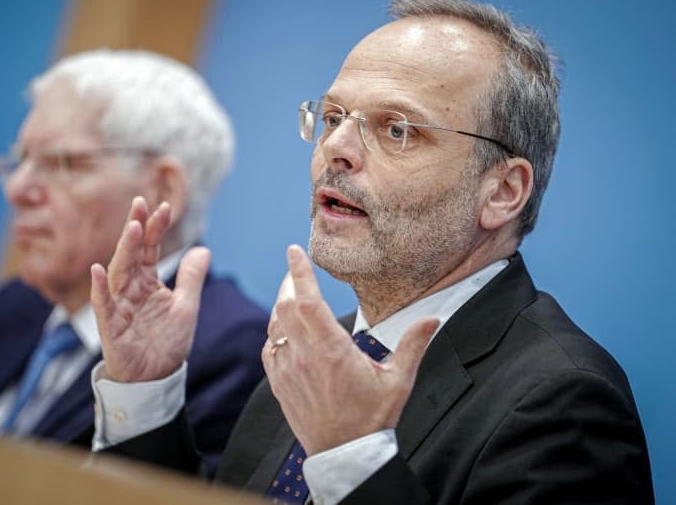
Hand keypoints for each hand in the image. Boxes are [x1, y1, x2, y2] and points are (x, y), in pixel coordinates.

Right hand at [91, 196, 210, 381]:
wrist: (157, 378)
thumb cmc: (166, 342)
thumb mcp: (186, 306)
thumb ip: (191, 277)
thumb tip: (204, 248)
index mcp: (147, 282)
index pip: (149, 249)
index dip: (155, 229)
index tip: (164, 207)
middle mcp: (130, 289)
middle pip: (131, 254)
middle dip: (136, 229)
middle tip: (140, 203)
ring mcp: (119, 306)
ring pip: (119, 273)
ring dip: (124, 250)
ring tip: (132, 227)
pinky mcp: (110, 326)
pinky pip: (103, 304)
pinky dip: (100, 288)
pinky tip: (98, 270)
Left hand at [263, 245, 437, 454]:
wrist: (345, 454)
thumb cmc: (373, 418)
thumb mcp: (399, 380)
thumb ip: (413, 345)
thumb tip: (433, 319)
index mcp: (332, 349)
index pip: (308, 299)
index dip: (299, 271)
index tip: (293, 250)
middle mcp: (304, 355)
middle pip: (286, 306)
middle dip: (290, 282)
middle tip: (296, 269)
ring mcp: (288, 370)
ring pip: (276, 325)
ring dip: (282, 306)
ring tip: (293, 295)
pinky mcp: (279, 383)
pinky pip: (270, 348)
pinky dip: (276, 332)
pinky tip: (286, 330)